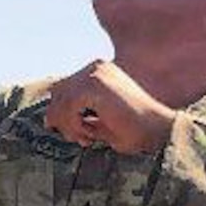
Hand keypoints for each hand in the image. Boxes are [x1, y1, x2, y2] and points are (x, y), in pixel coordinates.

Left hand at [44, 60, 178, 155]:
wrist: (157, 131)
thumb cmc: (132, 130)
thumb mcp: (96, 119)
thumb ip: (75, 112)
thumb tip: (47, 118)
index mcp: (98, 71)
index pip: (62, 88)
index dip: (60, 113)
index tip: (76, 134)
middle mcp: (96, 67)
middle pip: (56, 93)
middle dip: (61, 120)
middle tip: (81, 138)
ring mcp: (95, 74)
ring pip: (60, 102)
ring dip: (68, 126)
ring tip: (87, 138)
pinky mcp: (95, 86)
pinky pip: (68, 108)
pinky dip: (73, 126)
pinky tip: (91, 135)